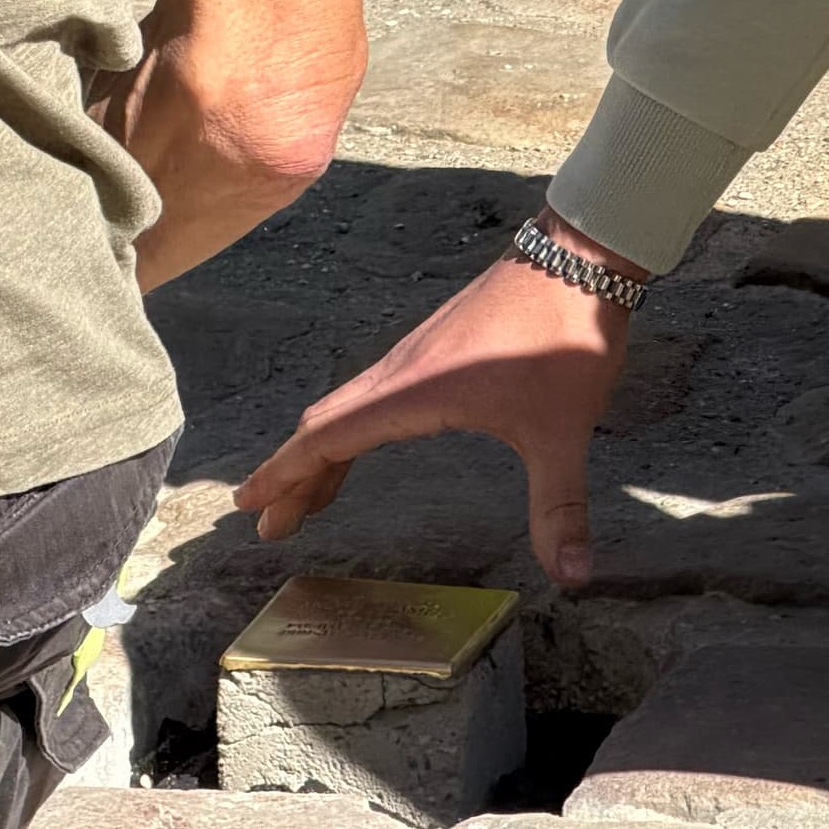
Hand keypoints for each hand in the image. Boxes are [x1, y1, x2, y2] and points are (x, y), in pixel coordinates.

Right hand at [234, 230, 636, 583]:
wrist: (581, 253)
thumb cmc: (564, 333)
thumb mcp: (563, 428)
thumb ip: (560, 505)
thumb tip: (572, 575)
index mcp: (412, 393)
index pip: (326, 439)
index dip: (285, 475)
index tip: (247, 505)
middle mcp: (401, 371)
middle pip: (325, 425)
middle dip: (293, 476)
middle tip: (270, 522)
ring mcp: (417, 353)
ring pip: (347, 406)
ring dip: (321, 450)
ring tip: (310, 497)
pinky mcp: (438, 344)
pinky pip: (372, 392)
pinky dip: (351, 425)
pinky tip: (367, 440)